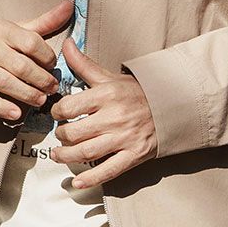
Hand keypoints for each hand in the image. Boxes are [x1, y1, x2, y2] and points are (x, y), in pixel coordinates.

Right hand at [0, 0, 72, 120]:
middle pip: (21, 66)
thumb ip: (44, 22)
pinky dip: (2, 107)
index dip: (47, 58)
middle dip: (41, 80)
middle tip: (52, 89)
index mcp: (2, 29)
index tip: (53, 67)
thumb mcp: (16, 30)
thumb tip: (69, 6)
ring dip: (27, 95)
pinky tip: (16, 113)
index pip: (31, 43)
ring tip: (40, 101)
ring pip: (6, 83)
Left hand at [49, 38, 157, 188]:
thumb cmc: (136, 92)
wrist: (170, 107)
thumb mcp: (109, 77)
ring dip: (66, 157)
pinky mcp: (133, 155)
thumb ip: (83, 64)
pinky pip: (109, 170)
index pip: (68, 107)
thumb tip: (65, 43)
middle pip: (74, 133)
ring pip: (86, 153)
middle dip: (61, 137)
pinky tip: (77, 183)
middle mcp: (114, 117)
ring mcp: (124, 138)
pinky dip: (91, 179)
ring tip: (59, 156)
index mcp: (106, 96)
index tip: (57, 115)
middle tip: (60, 136)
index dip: (57, 113)